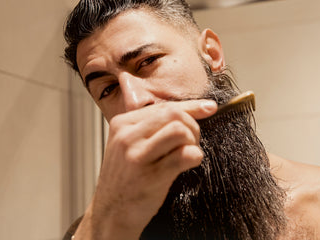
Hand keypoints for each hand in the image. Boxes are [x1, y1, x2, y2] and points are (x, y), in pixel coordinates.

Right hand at [74, 99, 216, 239]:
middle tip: (190, 144)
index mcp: (122, 123)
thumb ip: (158, 126)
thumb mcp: (132, 144)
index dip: (191, 107)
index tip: (209, 108)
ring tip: (185, 155)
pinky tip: (188, 164)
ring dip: (192, 142)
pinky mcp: (150, 175)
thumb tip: (204, 107)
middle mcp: (127, 136)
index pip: (164, 106)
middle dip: (192, 127)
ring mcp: (137, 155)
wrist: (110, 213)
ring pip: (179, 130)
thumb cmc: (127, 178)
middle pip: (174, 114)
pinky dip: (194, 157)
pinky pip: (184, 155)